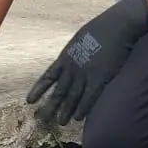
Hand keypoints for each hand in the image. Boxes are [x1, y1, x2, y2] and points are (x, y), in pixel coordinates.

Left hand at [26, 0, 147, 125]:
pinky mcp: (100, 78)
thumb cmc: (101, 28)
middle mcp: (72, 67)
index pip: (48, 77)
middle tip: (42, 119)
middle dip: (50, 106)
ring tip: (61, 122)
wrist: (117, 25)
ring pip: (72, 97)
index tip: (29, 101)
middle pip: (58, 91)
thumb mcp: (79, 39)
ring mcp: (85, 73)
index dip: (39, 90)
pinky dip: (83, 108)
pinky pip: (89, 97)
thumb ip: (74, 52)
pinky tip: (79, 118)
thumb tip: (69, 59)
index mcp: (65, 57)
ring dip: (66, 111)